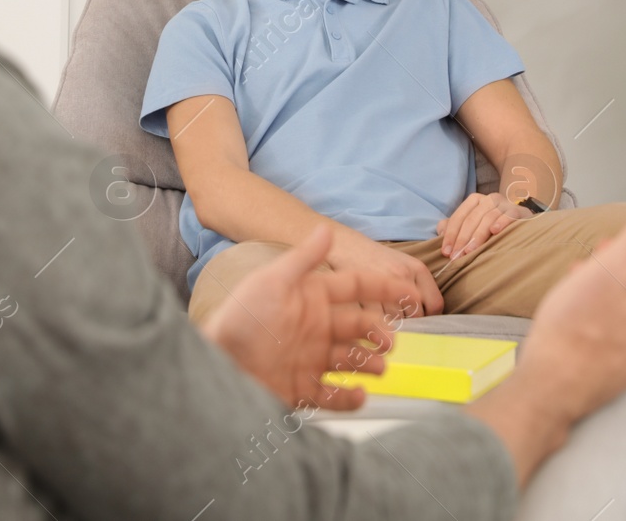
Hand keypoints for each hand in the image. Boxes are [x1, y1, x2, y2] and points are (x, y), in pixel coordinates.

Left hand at [198, 223, 407, 410]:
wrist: (215, 363)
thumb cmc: (241, 317)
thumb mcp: (272, 281)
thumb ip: (303, 258)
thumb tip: (326, 228)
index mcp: (312, 297)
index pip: (356, 287)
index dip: (384, 289)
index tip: (410, 295)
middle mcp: (315, 327)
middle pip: (359, 326)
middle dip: (379, 333)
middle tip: (391, 343)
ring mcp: (310, 358)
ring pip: (352, 360)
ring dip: (370, 363)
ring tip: (379, 368)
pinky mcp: (302, 389)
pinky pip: (334, 395)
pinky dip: (350, 397)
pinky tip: (359, 394)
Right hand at [325, 231, 445, 317]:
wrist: (347, 246)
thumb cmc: (378, 260)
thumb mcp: (405, 265)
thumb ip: (419, 288)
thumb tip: (429, 319)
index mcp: (418, 269)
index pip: (435, 305)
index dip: (429, 318)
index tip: (419, 320)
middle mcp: (403, 274)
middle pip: (417, 316)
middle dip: (410, 325)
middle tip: (399, 325)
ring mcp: (382, 282)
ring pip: (397, 321)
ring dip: (391, 328)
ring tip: (383, 325)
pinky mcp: (362, 292)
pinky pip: (374, 320)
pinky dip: (372, 326)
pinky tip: (368, 322)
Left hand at [436, 191, 533, 258]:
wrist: (520, 222)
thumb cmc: (491, 226)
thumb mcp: (472, 225)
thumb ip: (454, 227)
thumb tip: (440, 231)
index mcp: (474, 201)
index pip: (458, 217)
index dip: (450, 235)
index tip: (446, 252)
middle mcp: (488, 199)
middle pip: (471, 219)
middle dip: (462, 239)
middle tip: (457, 256)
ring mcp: (503, 203)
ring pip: (487, 218)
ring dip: (477, 236)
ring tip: (470, 251)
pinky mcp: (517, 210)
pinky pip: (508, 215)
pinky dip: (501, 222)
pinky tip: (494, 232)